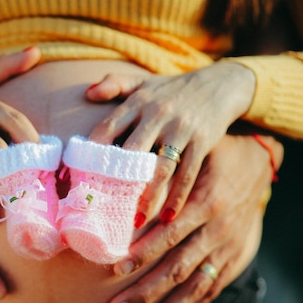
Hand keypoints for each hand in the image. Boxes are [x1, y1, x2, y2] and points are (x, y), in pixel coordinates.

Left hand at [87, 61, 255, 222]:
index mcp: (138, 101)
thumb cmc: (173, 89)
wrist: (221, 84)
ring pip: (160, 168)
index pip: (108, 127)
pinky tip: (167, 217)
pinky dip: (177, 197)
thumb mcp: (143, 82)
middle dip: (118, 181)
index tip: (81, 176)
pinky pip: (187, 174)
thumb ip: (115, 84)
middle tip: (105, 207)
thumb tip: (87, 94)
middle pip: (132, 151)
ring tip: (136, 221)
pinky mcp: (202, 141)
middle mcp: (157, 114)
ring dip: (148, 197)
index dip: (94, 152)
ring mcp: (181, 128)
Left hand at [107, 132, 282, 302]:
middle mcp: (219, 231)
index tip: (116, 269)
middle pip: (178, 269)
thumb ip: (168, 169)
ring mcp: (228, 249)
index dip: (144, 253)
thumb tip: (128, 177)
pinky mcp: (234, 259)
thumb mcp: (197, 153)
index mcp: (207, 203)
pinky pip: (212, 289)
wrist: (262, 162)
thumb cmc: (218, 153)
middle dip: (146, 292)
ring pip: (194, 287)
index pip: (170, 234)